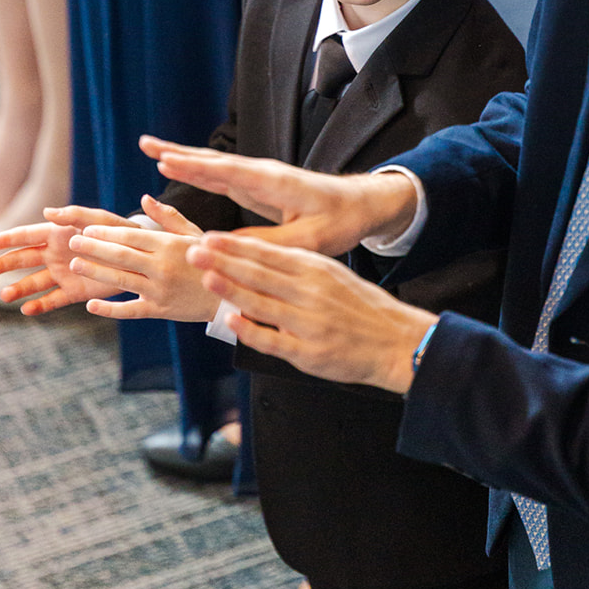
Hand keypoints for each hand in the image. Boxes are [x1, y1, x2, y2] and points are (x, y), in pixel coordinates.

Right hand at [0, 205, 128, 313]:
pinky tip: (27, 310)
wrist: (139, 257)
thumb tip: (46, 211)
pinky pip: (52, 300)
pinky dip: (39, 306)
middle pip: (22, 260)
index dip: (5, 240)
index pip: (25, 236)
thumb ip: (74, 215)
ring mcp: (62, 273)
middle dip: (2, 265)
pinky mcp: (74, 291)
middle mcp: (55, 253)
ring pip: (33, 282)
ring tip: (3, 296)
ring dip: (18, 288)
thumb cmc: (119, 232)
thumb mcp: (99, 220)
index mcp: (57, 233)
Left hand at [67, 197, 216, 321]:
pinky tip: (90, 305)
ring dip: (95, 272)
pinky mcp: (159, 311)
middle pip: (121, 256)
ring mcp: (159, 291)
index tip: (87, 228)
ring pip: (121, 281)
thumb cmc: (210, 259)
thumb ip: (168, 217)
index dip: (107, 232)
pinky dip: (109, 309)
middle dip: (94, 248)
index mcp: (168, 245)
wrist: (229, 296)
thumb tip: (144, 198)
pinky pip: (130, 310)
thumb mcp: (193, 234)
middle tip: (72, 241)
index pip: (131, 236)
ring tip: (74, 264)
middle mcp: (162, 267)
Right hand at [141, 135, 417, 255]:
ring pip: (212, 165)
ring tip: (151, 148)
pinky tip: (179, 166)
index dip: (197, 168)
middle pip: (213, 161)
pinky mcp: (256, 184)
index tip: (166, 160)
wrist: (359, 204)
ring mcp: (257, 176)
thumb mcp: (309, 239)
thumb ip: (271, 242)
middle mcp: (261, 173)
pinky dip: (196, 169)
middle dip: (179, 152)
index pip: (229, 172)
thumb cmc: (339, 221)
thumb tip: (230, 249)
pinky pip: (219, 175)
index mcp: (274, 182)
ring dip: (182, 156)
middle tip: (144, 143)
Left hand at [187, 233, 435, 393]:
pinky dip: (250, 330)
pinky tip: (230, 321)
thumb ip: (295, 268)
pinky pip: (273, 340)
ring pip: (263, 302)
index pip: (268, 253)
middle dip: (223, 261)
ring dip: (232, 289)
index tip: (208, 237)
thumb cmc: (358, 306)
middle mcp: (311, 291)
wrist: (395, 340)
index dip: (235, 245)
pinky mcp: (309, 352)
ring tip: (206, 277)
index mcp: (315, 269)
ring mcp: (309, 322)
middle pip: (259, 273)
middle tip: (194, 251)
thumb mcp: (331, 275)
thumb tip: (254, 258)